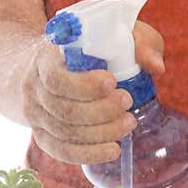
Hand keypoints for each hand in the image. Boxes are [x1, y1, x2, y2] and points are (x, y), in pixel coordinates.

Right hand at [20, 21, 164, 167]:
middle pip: (62, 108)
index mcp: (46, 57)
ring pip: (64, 132)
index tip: (112, 82)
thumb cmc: (91, 47)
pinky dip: (88, 154)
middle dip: (100, 111)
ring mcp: (35, 112)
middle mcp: (33, 85)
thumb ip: (139, 42)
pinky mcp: (41, 134)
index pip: (56, 77)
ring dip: (101, 133)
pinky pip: (60, 150)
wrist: (53, 65)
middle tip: (127, 102)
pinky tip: (112, 150)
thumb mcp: (116, 33)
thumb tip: (155, 65)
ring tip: (128, 123)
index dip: (84, 85)